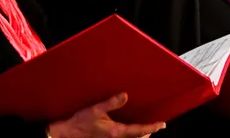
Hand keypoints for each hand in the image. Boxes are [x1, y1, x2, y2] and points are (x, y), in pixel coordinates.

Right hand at [47, 93, 164, 137]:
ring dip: (140, 136)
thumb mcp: (95, 109)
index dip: (152, 127)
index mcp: (116, 132)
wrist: (67, 134)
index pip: (140, 130)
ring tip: (146, 130)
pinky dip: (131, 136)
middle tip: (156, 126)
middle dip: (148, 133)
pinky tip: (128, 131)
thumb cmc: (80, 122)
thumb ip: (111, 103)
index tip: (162, 124)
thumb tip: (125, 95)